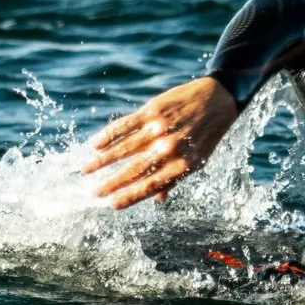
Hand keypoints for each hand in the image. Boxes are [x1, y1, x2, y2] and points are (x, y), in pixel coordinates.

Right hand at [83, 77, 238, 208]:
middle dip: (111, 183)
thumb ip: (175, 178)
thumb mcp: (198, 161)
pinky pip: (125, 125)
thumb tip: (157, 199)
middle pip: (133, 170)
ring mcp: (159, 128)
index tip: (111, 205)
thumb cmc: (206, 135)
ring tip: (86, 169)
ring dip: (102, 160)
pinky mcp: (152, 110)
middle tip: (93, 192)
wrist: (218, 99)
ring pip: (123, 148)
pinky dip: (108, 135)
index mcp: (181, 166)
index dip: (129, 197)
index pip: (149, 186)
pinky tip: (94, 144)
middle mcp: (169, 148)